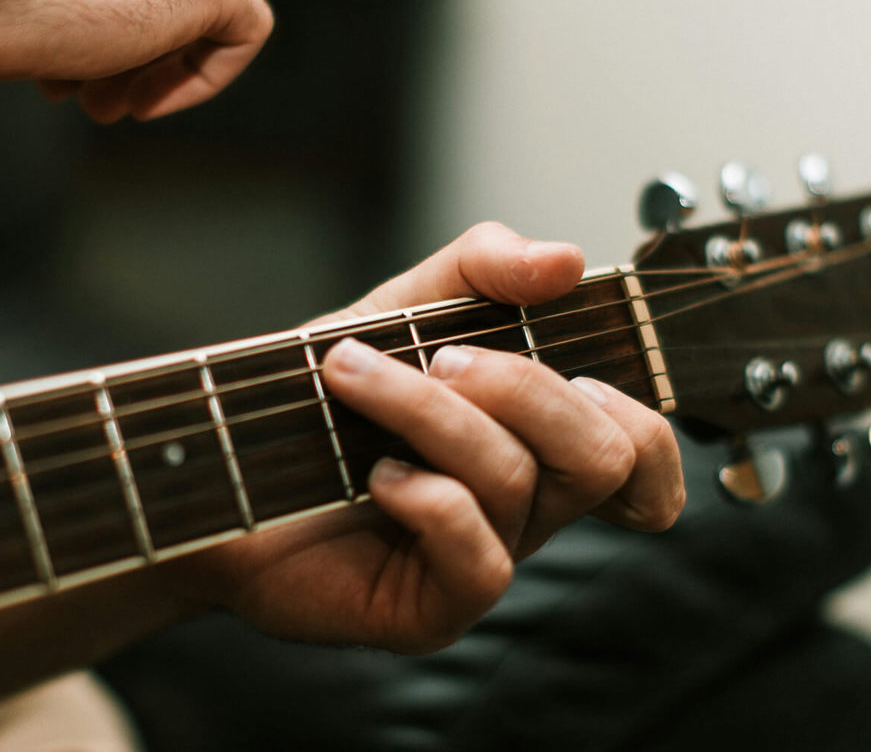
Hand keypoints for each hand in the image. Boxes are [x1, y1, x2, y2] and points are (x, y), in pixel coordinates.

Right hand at [0, 0, 272, 122]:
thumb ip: (97, 4)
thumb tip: (118, 42)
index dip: (127, 36)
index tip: (89, 77)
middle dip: (138, 57)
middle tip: (98, 101)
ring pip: (202, 15)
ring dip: (156, 73)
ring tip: (102, 103)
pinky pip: (245, 30)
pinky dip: (205, 77)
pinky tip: (147, 101)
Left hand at [173, 223, 684, 653]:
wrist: (222, 456)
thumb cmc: (321, 393)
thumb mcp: (404, 305)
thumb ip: (484, 268)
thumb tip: (567, 260)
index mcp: (535, 446)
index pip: (645, 459)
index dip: (648, 423)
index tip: (580, 372)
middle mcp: (524, 511)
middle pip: (603, 457)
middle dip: (523, 386)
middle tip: (437, 356)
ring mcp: (481, 563)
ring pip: (519, 483)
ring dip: (430, 412)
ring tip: (353, 378)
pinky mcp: (431, 610)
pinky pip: (478, 557)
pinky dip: (429, 497)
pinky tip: (373, 475)